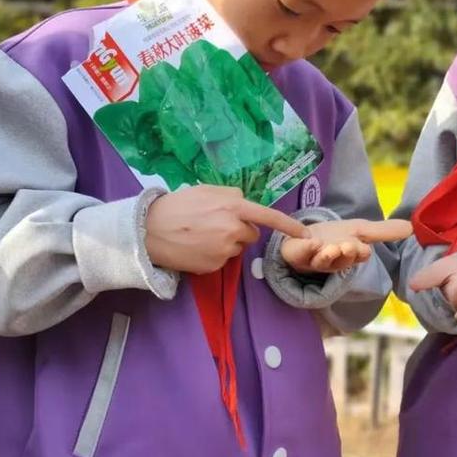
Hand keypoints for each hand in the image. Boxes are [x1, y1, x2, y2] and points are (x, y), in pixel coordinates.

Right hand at [145, 186, 308, 274]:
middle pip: (251, 234)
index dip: (290, 226)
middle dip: (239, 230)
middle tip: (215, 223)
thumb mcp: (206, 190)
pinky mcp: (213, 266)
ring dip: (226, 242)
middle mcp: (233, 230)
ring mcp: (224, 251)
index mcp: (233, 208)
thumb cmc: (177, 205)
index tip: (307, 235)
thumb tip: (245, 202)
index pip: (269, 217)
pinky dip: (213, 254)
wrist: (149, 230)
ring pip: (235, 248)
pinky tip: (195, 246)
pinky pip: (222, 260)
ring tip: (200, 234)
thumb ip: (231, 195)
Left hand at [281, 218, 412, 274]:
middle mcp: (334, 261)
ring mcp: (314, 260)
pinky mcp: (296, 255)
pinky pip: (300, 254)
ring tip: (329, 248)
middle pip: (342, 261)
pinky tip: (310, 242)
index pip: (359, 256)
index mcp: (350, 255)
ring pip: (322, 263)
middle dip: (345, 254)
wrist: (303, 239)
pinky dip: (305, 248)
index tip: (362, 248)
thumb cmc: (333, 237)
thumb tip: (412, 227)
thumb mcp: (359, 230)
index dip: (360, 252)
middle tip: (346, 246)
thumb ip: (383, 231)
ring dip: (326, 256)